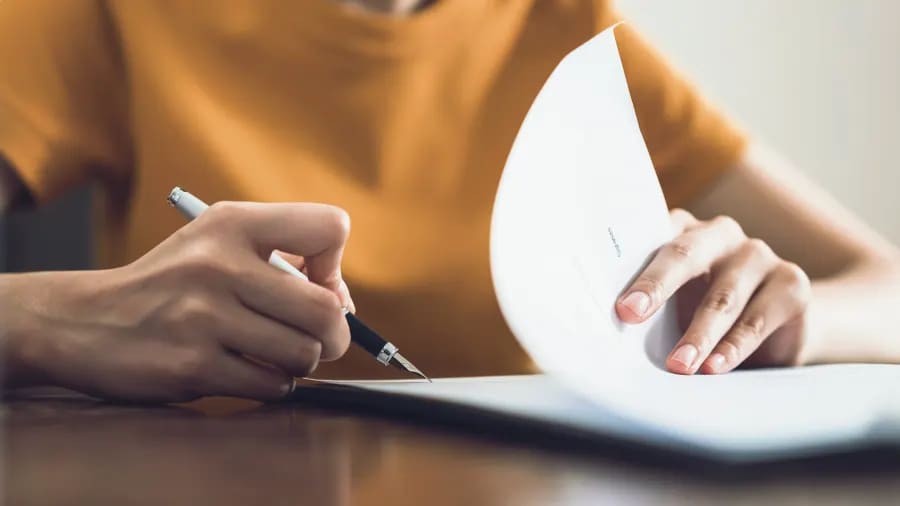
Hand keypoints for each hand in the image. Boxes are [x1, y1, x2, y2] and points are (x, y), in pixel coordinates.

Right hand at [2, 202, 353, 401]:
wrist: (85, 321)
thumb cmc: (172, 284)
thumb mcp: (218, 241)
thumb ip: (285, 256)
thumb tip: (344, 304)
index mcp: (233, 223)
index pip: (330, 228)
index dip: (335, 266)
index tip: (314, 285)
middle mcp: (219, 264)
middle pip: (327, 310)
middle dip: (335, 334)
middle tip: (317, 339)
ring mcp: (204, 317)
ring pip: (304, 353)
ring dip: (299, 362)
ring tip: (272, 353)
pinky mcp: (193, 365)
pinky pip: (271, 385)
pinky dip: (271, 384)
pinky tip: (246, 370)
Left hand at [615, 209, 811, 373]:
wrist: (776, 330)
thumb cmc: (702, 313)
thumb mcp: (673, 306)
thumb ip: (648, 305)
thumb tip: (609, 330)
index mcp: (682, 230)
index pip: (650, 238)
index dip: (629, 267)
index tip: (615, 301)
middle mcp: (719, 234)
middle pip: (684, 254)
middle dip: (656, 286)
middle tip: (630, 315)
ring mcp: (758, 255)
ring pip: (722, 295)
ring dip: (698, 334)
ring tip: (679, 365)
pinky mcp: (790, 283)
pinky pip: (757, 318)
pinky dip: (734, 346)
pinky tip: (716, 366)